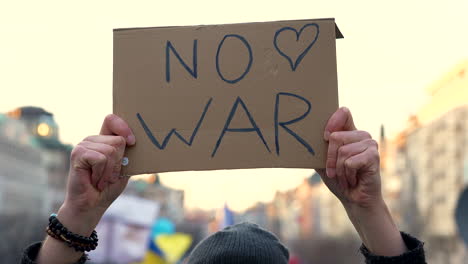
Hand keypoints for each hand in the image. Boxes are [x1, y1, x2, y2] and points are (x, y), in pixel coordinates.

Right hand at [60, 114, 134, 233]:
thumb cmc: (108, 187)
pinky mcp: (77, 153)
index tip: (132, 142)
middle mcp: (92, 139)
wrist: (92, 205)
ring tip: (101, 179)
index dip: (124, 127)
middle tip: (108, 175)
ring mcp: (83, 145)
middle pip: (119, 140)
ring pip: (111, 151)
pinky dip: (101, 173)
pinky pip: (100, 159)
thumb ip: (127, 154)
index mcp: (104, 140)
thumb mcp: (124, 168)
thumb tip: (135, 142)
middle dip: (118, 163)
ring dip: (110, 171)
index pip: (112, 119)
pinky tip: (93, 180)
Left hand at [317, 107, 406, 255]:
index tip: (325, 136)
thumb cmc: (339, 180)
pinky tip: (354, 179)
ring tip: (346, 177)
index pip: (343, 113)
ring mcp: (370, 144)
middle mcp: (361, 135)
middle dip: (330, 159)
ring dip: (339, 169)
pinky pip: (350, 162)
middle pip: (336, 136)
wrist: (354, 200)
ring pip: (343, 151)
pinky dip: (347, 174)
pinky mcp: (374, 156)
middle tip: (334, 172)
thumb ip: (317, 149)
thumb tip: (303, 138)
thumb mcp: (323, 162)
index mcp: (349, 133)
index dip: (332, 120)